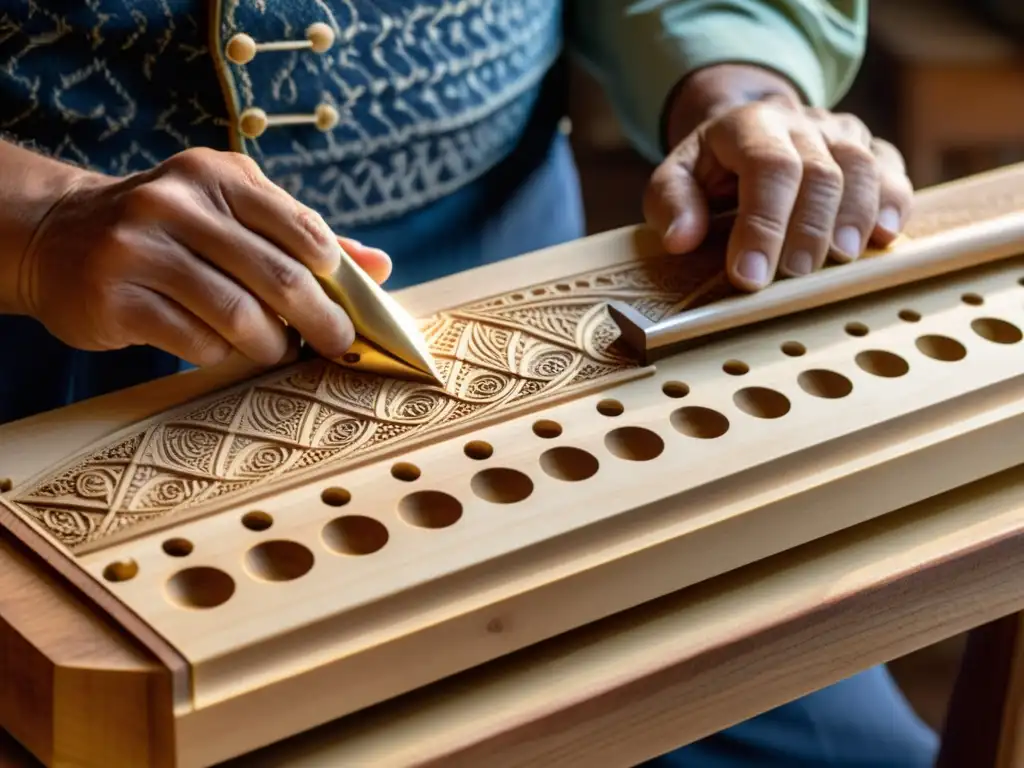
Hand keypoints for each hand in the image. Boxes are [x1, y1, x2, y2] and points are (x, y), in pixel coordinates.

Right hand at [18, 148, 390, 366]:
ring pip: (239, 315)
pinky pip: (196, 340)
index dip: (337, 276)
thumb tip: (379, 266)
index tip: (351, 307)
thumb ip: (302, 237)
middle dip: (321, 321)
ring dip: (272, 344)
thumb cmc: (171, 230)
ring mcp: (139, 248)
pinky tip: (223, 348)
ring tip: (278, 349)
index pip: (301, 228)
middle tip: (336, 344)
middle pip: (278, 277)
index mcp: (217, 176)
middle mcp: (176, 203)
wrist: (58, 236)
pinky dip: (222, 353)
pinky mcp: (114, 296)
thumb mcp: (232, 214)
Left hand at [644, 65, 913, 290]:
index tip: (750, 277)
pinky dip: (893, 203)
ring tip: (841, 260)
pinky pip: (891, 169)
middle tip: (795, 276)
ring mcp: (840, 133)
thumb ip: (671, 204)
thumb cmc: (709, 168)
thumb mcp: (674, 178)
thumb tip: (680, 239)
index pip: (767, 167)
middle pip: (820, 170)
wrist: (748, 128)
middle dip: (808, 228)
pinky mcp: (869, 149)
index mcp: (749, 124)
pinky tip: (883, 237)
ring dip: (854, 217)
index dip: (762, 224)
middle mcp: (801, 122)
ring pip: (862, 166)